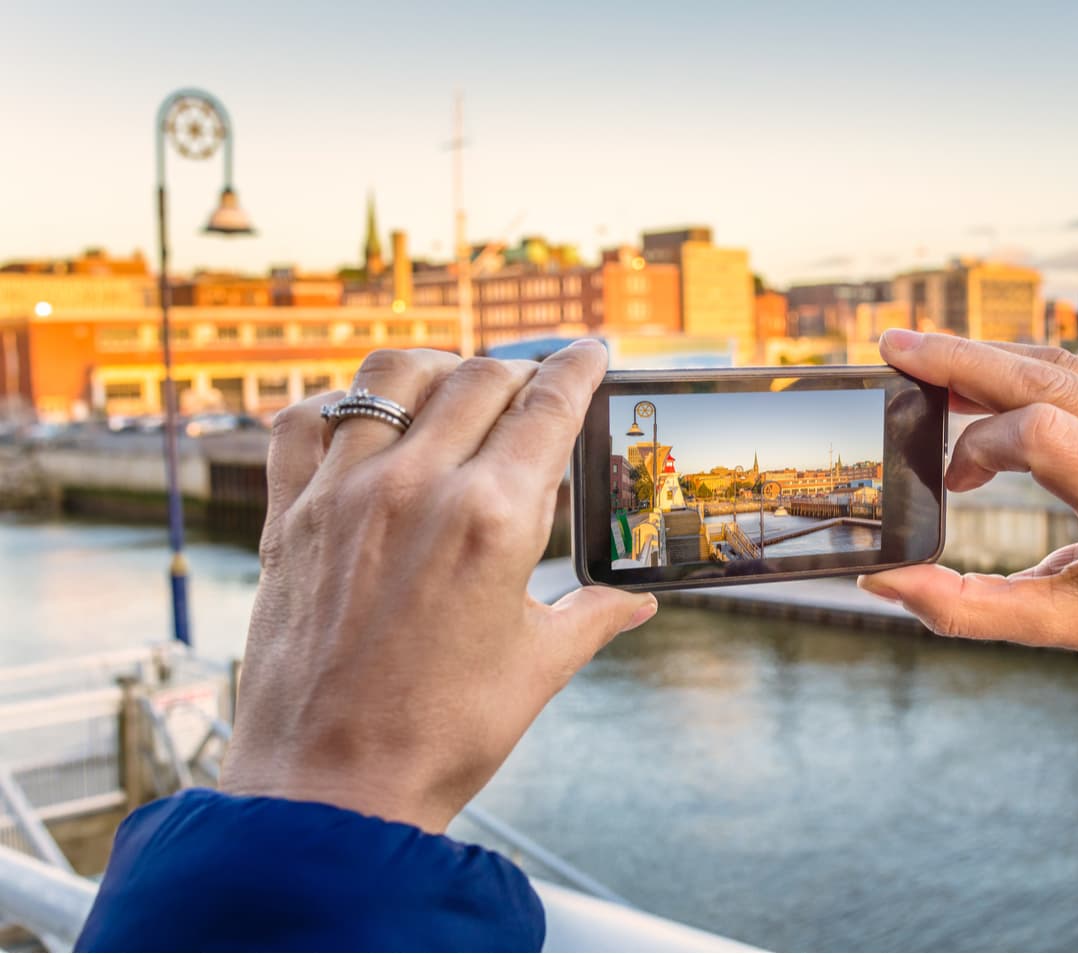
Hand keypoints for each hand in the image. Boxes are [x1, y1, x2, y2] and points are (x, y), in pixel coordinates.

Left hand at [220, 342, 656, 832]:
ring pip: (391, 376)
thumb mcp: (538, 669)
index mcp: (492, 521)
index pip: (548, 407)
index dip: (579, 369)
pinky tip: (362, 421)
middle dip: (520, 370)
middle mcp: (416, 488)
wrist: (328, 790)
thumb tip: (639, 603)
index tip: (592, 352)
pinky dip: (335, 405)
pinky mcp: (289, 518)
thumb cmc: (440, 736)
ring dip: (437, 367)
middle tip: (537, 385)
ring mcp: (343, 495)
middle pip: (480, 378)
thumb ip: (592, 616)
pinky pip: (301, 423)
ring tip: (456, 385)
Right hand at [859, 329, 1077, 665]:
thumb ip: (965, 607)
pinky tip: (972, 380)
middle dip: (960, 359)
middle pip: (1045, 375)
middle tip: (893, 350)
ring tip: (922, 363)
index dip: (979, 444)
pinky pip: (1075, 371)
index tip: (955, 480)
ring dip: (983, 357)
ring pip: (1058, 361)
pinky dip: (1015, 369)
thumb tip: (881, 579)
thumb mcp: (1056, 625)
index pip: (1043, 433)